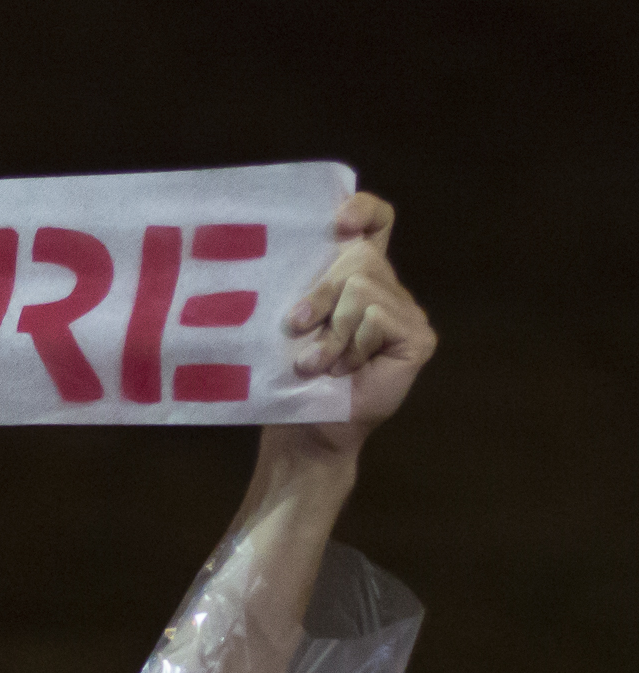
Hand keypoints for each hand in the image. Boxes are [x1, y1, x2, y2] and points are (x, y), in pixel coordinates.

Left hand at [281, 193, 437, 455]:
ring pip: (362, 290)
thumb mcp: (290, 325)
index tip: (338, 222)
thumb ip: (302, 288)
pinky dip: (351, 346)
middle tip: (296, 329)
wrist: (305, 429)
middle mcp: (386, 288)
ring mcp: (407, 312)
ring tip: (318, 362)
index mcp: (356, 277)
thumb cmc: (291, 377)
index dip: (363, 210)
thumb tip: (286, 261)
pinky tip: (345, 369)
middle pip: (359, 257)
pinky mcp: (418, 337)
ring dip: (330, 332)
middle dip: (320, 293)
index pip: (376, 222)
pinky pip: (378, 318)